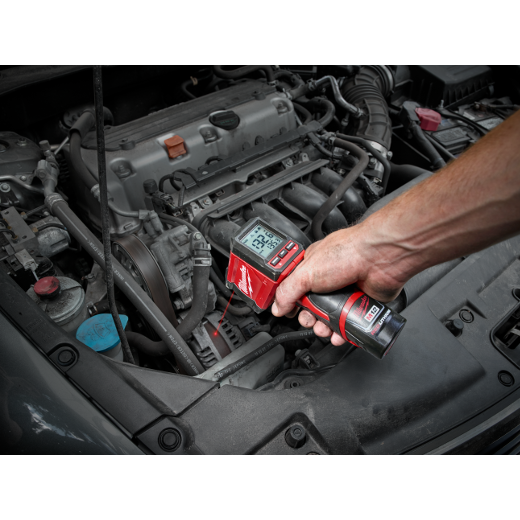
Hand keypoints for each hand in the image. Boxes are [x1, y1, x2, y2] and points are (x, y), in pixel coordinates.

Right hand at [271, 221, 406, 344]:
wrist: (382, 257)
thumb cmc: (349, 252)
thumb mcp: (307, 272)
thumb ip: (287, 291)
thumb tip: (277, 307)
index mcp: (312, 266)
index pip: (294, 288)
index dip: (290, 302)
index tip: (288, 312)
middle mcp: (328, 278)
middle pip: (311, 307)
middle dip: (308, 318)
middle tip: (309, 320)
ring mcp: (345, 291)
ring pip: (329, 317)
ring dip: (324, 327)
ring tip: (324, 329)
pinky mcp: (360, 302)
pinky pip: (348, 323)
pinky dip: (342, 332)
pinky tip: (338, 335)